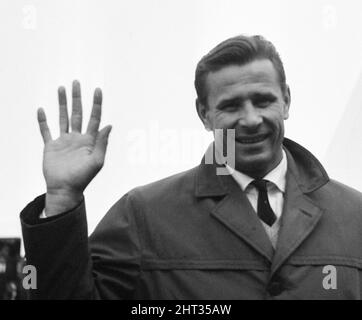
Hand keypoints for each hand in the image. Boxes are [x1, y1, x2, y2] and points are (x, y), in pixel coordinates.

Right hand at [37, 80, 111, 215]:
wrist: (65, 189)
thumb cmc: (83, 178)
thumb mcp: (96, 161)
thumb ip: (102, 143)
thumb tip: (109, 125)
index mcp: (89, 140)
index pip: (94, 118)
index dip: (96, 104)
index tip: (97, 90)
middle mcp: (77, 138)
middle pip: (78, 113)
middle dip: (77, 98)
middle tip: (77, 82)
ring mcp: (63, 141)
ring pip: (63, 118)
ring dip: (62, 104)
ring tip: (61, 88)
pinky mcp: (50, 146)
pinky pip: (46, 131)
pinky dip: (43, 121)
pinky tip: (42, 110)